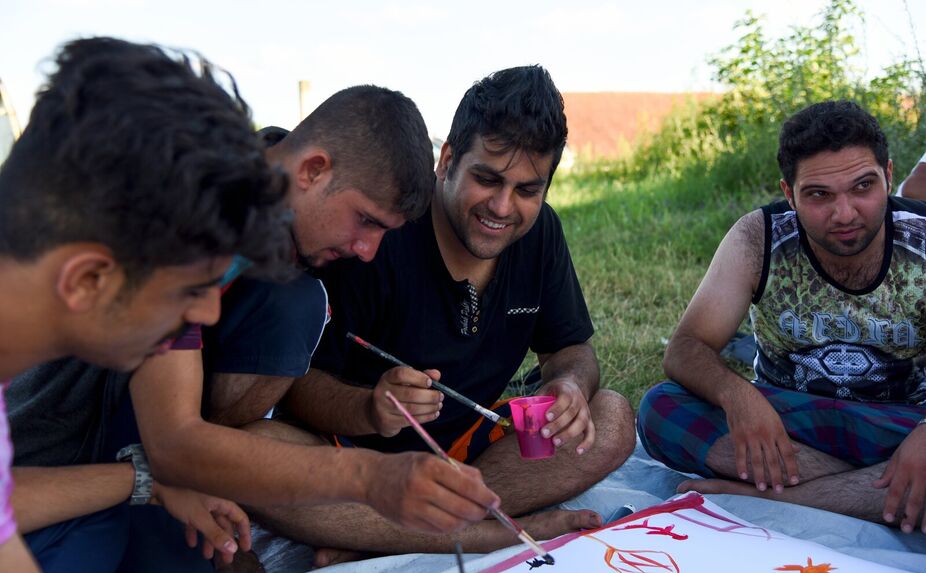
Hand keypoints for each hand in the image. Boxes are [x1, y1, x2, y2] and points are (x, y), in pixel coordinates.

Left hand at [151, 481, 250, 564]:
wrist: (157, 484)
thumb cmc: (183, 498)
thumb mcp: (200, 518)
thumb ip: (216, 534)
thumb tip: (233, 549)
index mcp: (222, 502)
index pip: (240, 518)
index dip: (244, 534)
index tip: (244, 550)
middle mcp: (215, 503)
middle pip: (224, 525)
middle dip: (224, 543)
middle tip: (225, 561)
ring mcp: (202, 505)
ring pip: (210, 526)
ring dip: (209, 541)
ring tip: (206, 556)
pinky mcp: (189, 508)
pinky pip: (196, 523)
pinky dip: (195, 533)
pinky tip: (190, 543)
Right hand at [366, 452, 498, 532]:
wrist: (372, 478)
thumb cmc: (407, 466)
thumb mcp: (432, 458)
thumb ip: (460, 471)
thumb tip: (484, 489)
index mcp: (429, 466)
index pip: (466, 485)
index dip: (484, 496)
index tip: (495, 501)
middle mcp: (421, 487)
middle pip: (461, 508)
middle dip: (479, 512)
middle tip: (486, 510)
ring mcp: (413, 507)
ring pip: (452, 523)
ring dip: (466, 522)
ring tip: (470, 515)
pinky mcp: (408, 523)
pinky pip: (438, 530)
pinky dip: (451, 526)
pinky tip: (454, 519)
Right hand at [369, 366, 442, 436]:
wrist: (375, 412)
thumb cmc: (396, 393)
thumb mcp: (406, 381)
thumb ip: (421, 375)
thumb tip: (436, 374)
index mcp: (388, 377)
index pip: (401, 374)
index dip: (418, 377)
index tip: (430, 382)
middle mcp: (382, 391)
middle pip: (409, 393)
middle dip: (429, 396)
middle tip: (440, 396)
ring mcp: (383, 408)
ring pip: (412, 408)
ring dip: (430, 407)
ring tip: (438, 405)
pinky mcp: (387, 422)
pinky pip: (410, 420)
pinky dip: (426, 417)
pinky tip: (433, 414)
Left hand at [537, 378, 594, 453]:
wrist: (573, 386)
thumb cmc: (554, 392)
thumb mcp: (544, 391)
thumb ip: (533, 403)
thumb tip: (515, 419)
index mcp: (567, 391)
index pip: (564, 399)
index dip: (556, 408)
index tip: (546, 417)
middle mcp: (579, 401)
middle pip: (571, 413)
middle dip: (558, 425)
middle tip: (544, 434)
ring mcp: (585, 411)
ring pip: (582, 423)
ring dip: (569, 434)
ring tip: (555, 443)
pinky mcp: (589, 421)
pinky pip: (591, 432)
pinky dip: (587, 443)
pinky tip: (578, 452)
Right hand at [721, 383, 798, 492]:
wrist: (739, 396)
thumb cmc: (760, 408)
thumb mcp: (776, 420)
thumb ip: (785, 438)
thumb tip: (797, 452)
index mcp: (778, 431)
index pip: (787, 453)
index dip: (791, 468)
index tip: (794, 481)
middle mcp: (765, 435)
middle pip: (772, 460)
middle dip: (776, 477)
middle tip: (778, 490)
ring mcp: (751, 436)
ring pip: (756, 460)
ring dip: (759, 476)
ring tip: (762, 488)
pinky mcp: (737, 436)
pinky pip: (740, 454)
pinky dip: (741, 466)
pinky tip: (743, 476)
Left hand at [873, 423, 925, 532]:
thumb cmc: (916, 442)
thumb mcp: (898, 454)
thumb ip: (889, 472)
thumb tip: (876, 486)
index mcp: (905, 467)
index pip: (895, 490)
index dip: (891, 505)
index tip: (888, 518)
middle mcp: (920, 473)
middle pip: (915, 499)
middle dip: (910, 516)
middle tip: (906, 530)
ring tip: (924, 531)